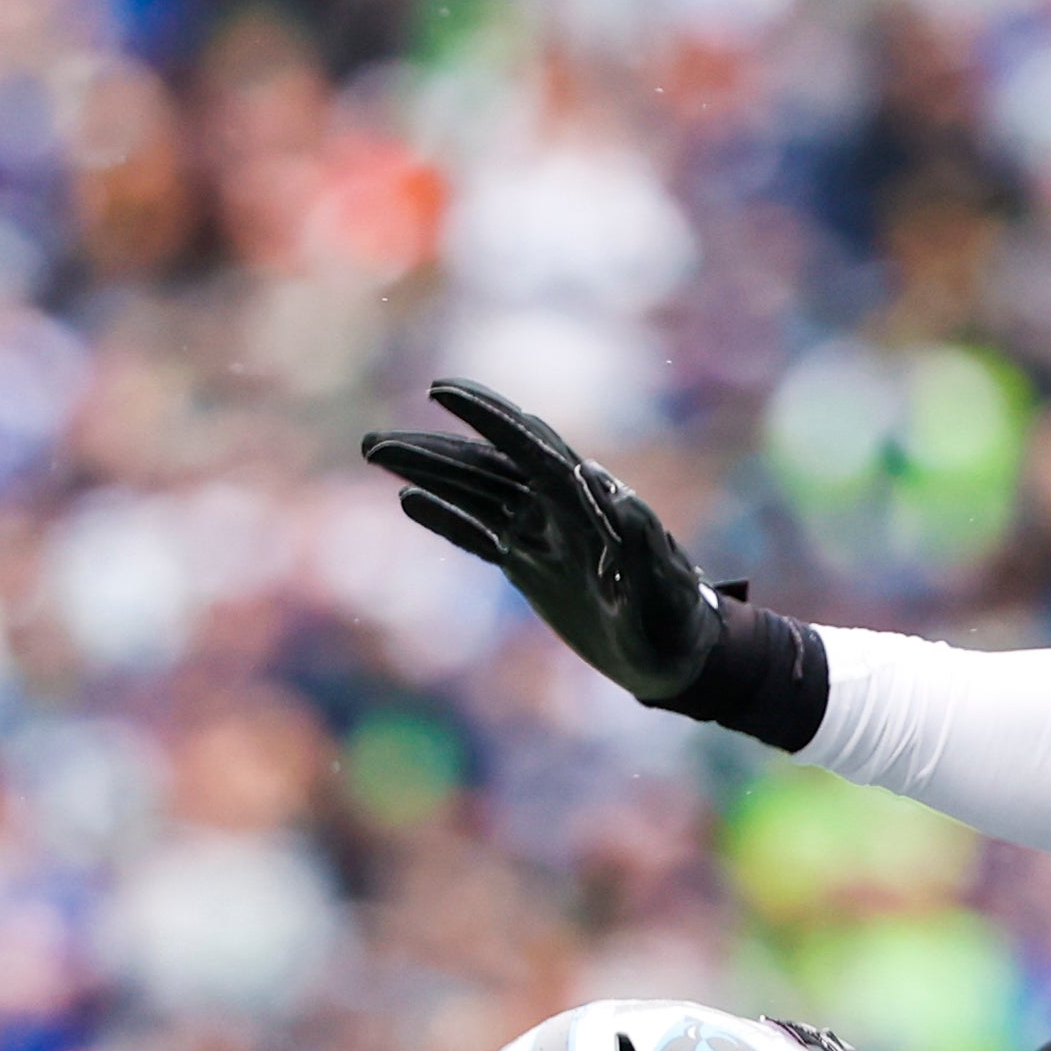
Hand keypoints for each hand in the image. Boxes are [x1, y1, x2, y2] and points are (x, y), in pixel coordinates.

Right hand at [363, 380, 718, 703]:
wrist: (677, 660)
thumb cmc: (677, 622)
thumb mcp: (664, 587)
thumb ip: (640, 541)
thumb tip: (614, 489)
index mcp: (589, 504)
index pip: (530, 450)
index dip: (487, 418)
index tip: (441, 390)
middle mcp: (560, 509)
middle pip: (488, 467)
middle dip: (434, 450)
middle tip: (373, 443)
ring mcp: (542, 535)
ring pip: (476, 493)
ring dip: (428, 473)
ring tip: (375, 453)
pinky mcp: (531, 564)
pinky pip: (480, 535)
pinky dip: (445, 518)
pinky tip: (408, 500)